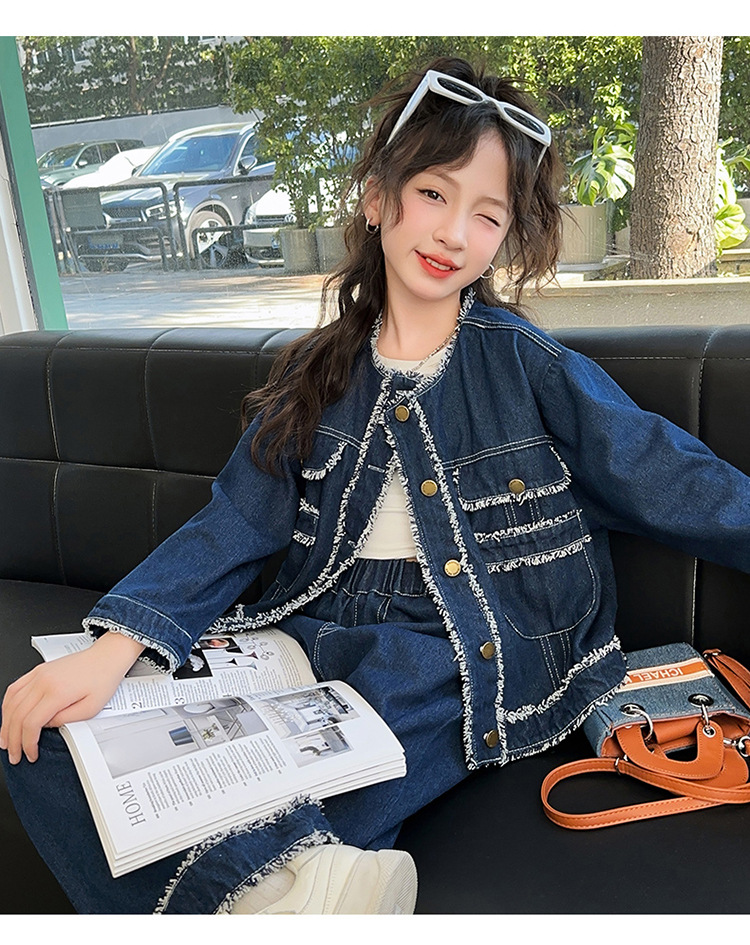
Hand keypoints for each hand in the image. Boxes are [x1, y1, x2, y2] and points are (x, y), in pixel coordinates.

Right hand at [0, 632, 144, 764]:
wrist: (106, 657)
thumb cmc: (103, 678)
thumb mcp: (91, 708)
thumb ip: (65, 720)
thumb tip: (46, 727)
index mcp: (58, 692)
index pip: (32, 723)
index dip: (28, 743)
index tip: (31, 753)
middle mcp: (44, 681)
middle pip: (18, 715)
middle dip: (13, 740)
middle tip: (15, 754)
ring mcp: (39, 674)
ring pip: (11, 703)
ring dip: (6, 725)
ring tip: (6, 740)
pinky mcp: (38, 671)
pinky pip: (14, 688)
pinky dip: (7, 705)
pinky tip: (8, 716)